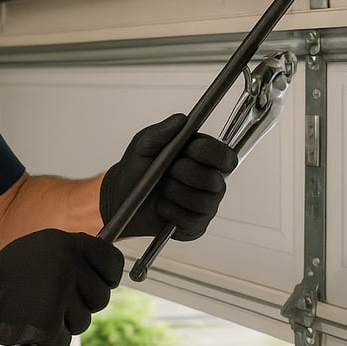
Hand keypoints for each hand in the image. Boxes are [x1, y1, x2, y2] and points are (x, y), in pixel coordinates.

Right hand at [0, 229, 122, 345]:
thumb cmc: (8, 272)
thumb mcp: (45, 249)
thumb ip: (75, 257)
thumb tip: (105, 274)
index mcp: (69, 245)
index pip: (112, 262)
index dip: (109, 276)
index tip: (103, 283)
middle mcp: (68, 267)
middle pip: (101, 297)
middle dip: (83, 305)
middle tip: (59, 303)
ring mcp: (60, 296)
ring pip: (83, 322)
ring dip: (64, 324)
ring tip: (39, 311)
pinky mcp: (49, 324)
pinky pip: (64, 341)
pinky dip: (49, 342)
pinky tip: (33, 328)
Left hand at [100, 113, 237, 240]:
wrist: (121, 198)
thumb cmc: (136, 169)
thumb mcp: (144, 144)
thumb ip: (162, 131)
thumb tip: (182, 119)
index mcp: (203, 159)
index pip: (225, 157)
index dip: (210, 153)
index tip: (189, 150)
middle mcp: (210, 182)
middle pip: (215, 180)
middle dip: (187, 174)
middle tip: (169, 171)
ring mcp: (205, 206)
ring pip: (202, 202)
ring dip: (175, 194)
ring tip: (161, 189)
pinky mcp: (196, 226)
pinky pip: (191, 221)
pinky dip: (170, 212)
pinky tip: (162, 206)